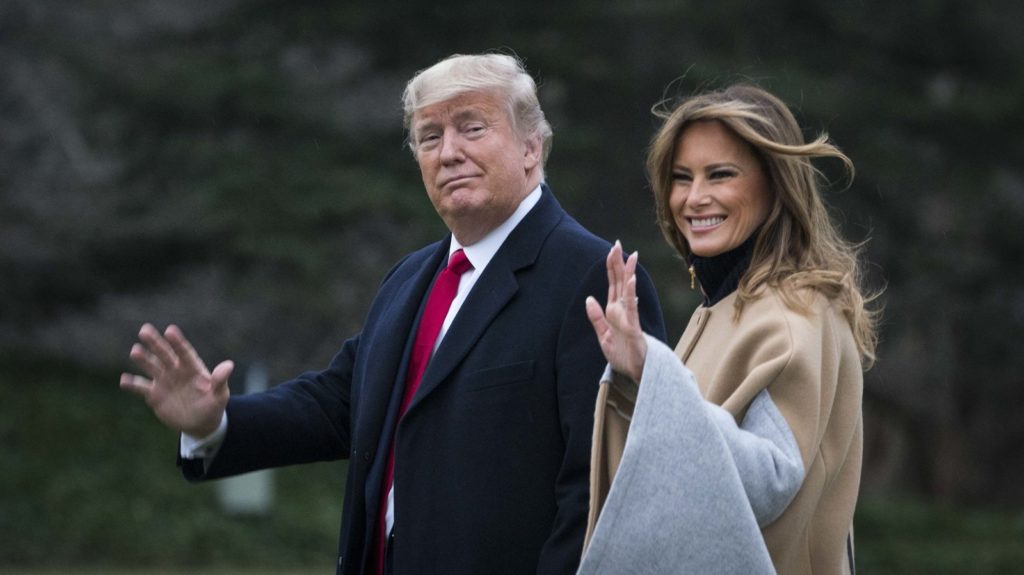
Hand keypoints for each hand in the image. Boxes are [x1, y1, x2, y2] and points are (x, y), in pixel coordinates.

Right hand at [120, 323, 232, 436]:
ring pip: (151, 367)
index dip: (177, 342)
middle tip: (145, 330)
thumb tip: (229, 365)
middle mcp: (176, 370)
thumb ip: (220, 380)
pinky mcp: (154, 395)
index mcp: (192, 368)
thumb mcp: (220, 395)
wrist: (200, 423)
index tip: (170, 330)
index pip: (184, 352)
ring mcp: (164, 381)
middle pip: (164, 354)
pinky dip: (133, 384)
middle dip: (155, 342)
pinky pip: (141, 387)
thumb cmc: (213, 405)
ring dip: (143, 359)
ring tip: (135, 351)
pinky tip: (124, 379)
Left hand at [586, 241, 647, 381]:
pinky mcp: (634, 327)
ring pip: (628, 290)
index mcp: (614, 311)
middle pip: (621, 281)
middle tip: (617, 243)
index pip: (613, 283)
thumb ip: (596, 318)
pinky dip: (632, 294)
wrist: (635, 372)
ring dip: (629, 273)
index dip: (611, 266)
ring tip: (629, 256)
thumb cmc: (622, 355)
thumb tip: (589, 299)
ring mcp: (629, 317)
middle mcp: (623, 310)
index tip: (611, 249)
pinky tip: (631, 281)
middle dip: (619, 263)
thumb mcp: (603, 336)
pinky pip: (632, 308)